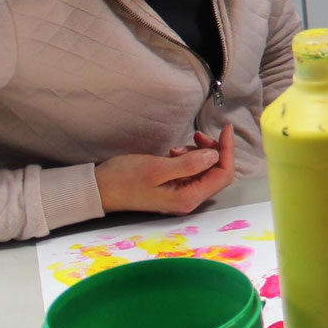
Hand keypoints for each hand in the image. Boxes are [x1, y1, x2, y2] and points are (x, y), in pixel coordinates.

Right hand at [95, 125, 236, 214]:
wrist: (100, 189)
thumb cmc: (124, 179)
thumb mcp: (157, 168)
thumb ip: (189, 164)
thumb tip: (215, 155)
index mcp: (188, 198)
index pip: (223, 174)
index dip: (227, 150)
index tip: (225, 128)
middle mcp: (189, 199)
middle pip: (217, 172)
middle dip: (213, 150)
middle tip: (197, 135)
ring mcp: (182, 194)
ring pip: (206, 169)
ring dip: (199, 153)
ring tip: (178, 147)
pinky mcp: (174, 187)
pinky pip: (192, 170)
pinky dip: (189, 157)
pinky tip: (173, 153)